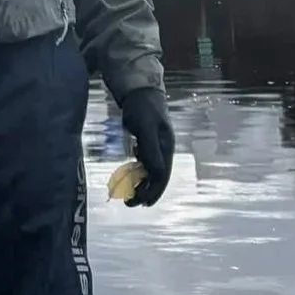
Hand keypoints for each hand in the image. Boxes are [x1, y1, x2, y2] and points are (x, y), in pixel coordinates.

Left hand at [119, 87, 174, 206]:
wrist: (140, 91)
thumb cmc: (143, 107)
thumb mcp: (146, 128)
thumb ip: (151, 150)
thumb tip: (156, 173)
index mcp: (166, 148)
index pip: (162, 176)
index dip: (153, 192)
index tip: (142, 204)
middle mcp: (164, 150)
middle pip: (157, 177)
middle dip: (145, 192)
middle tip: (129, 204)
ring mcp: (156, 146)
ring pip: (150, 172)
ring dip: (140, 185)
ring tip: (128, 195)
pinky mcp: (147, 143)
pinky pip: (144, 163)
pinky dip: (136, 173)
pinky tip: (128, 177)